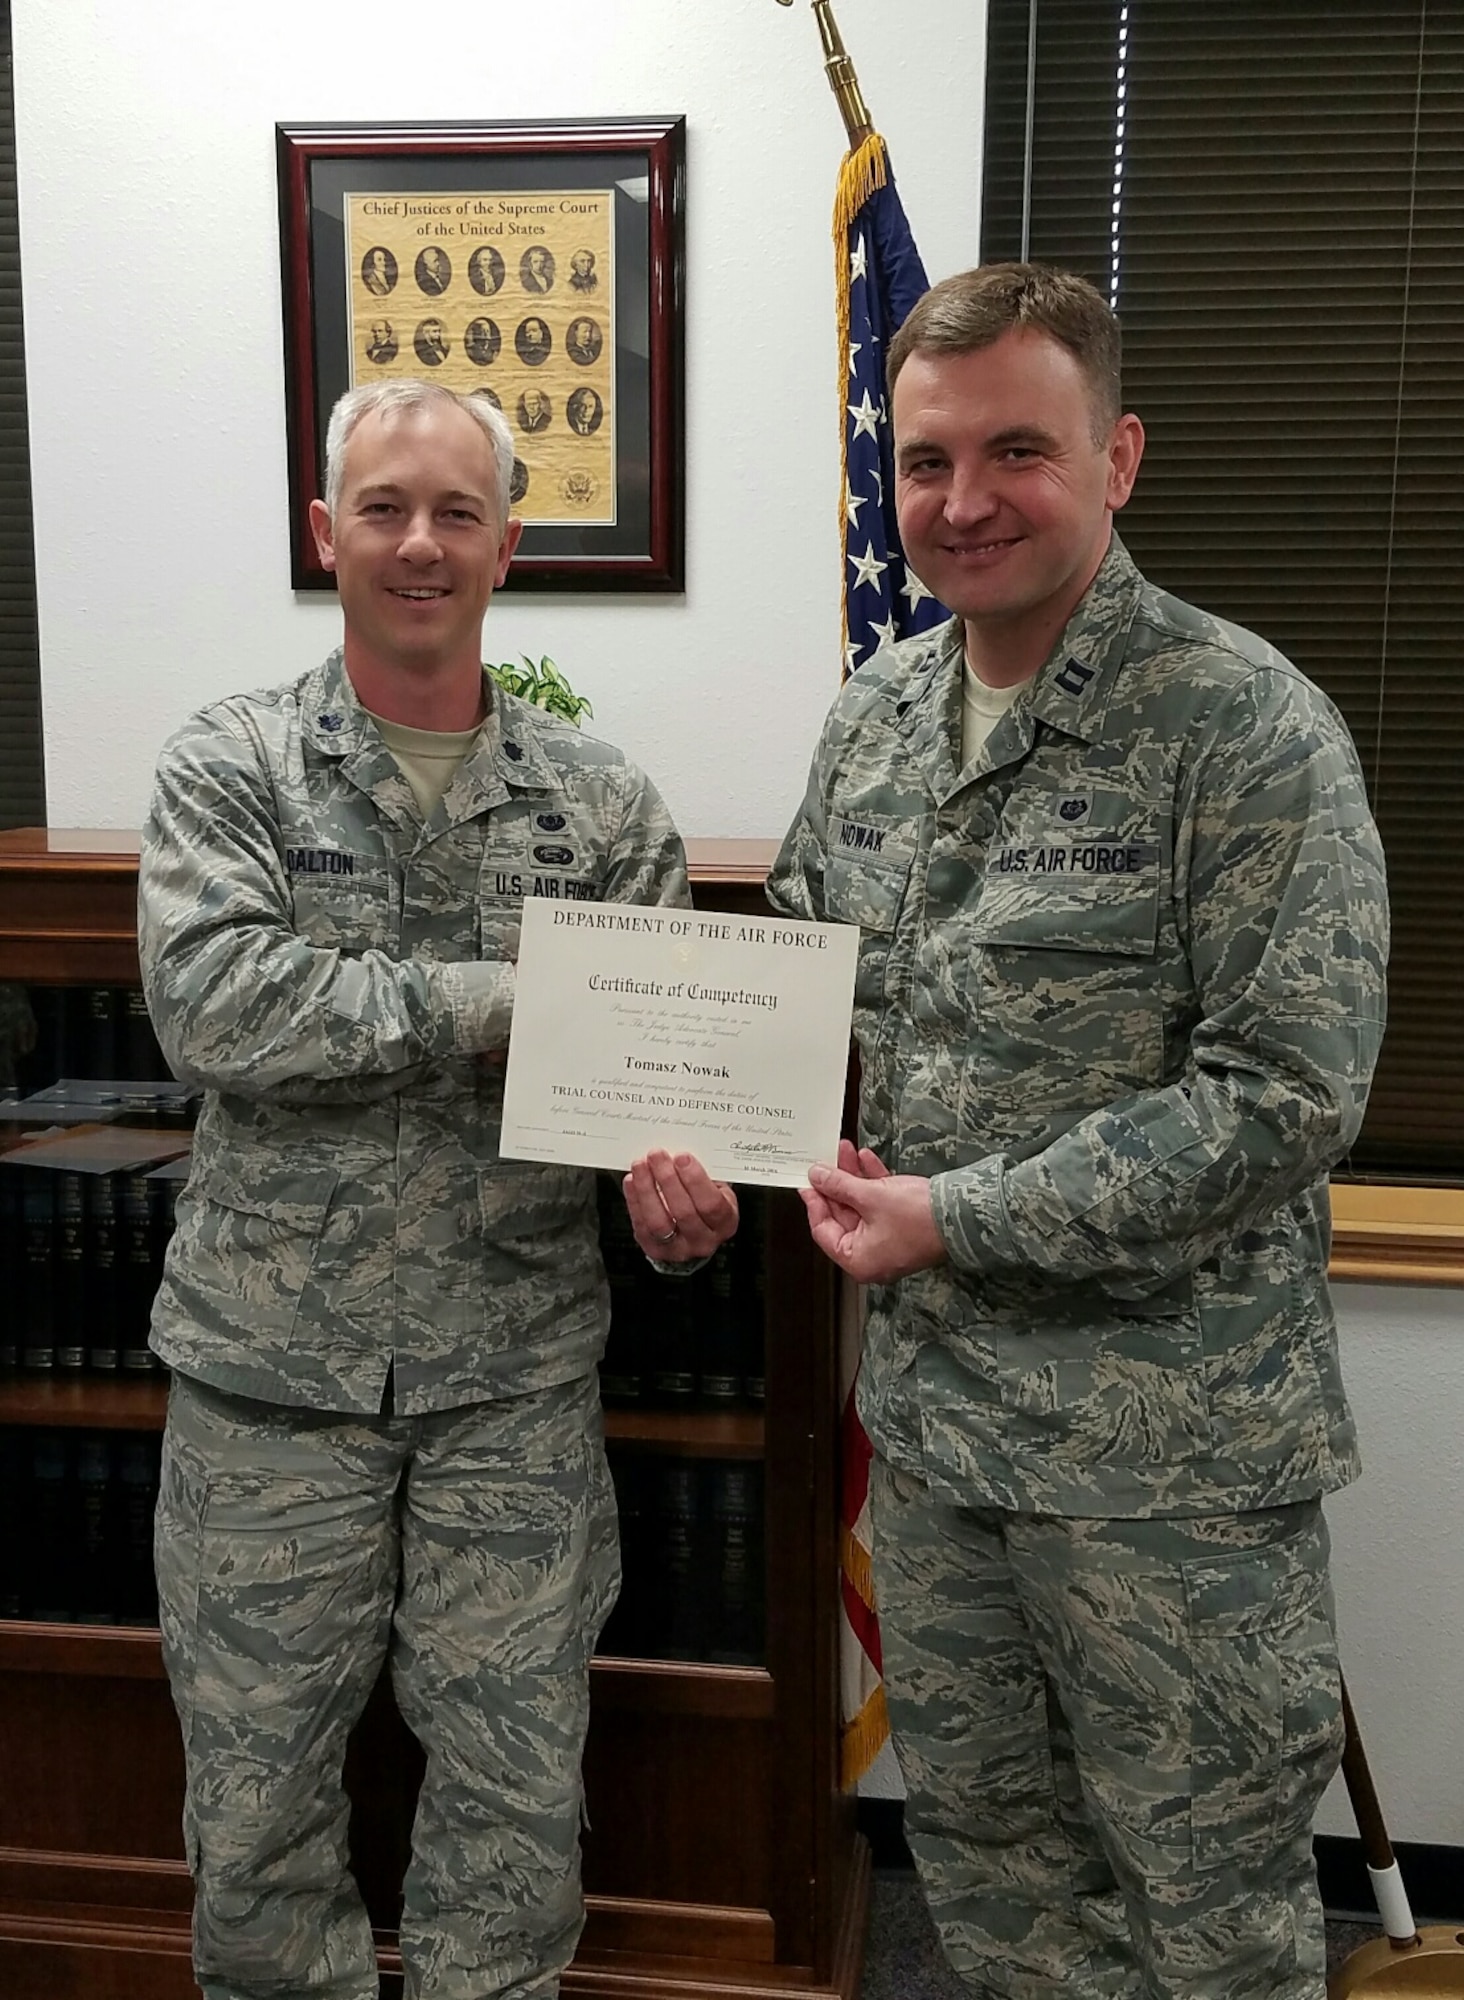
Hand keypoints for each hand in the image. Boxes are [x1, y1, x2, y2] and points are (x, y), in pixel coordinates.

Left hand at [623, 1149, 738, 1262]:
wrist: (693, 1230)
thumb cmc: (705, 1201)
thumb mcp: (715, 1188)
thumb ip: (701, 1174)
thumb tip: (677, 1152)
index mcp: (725, 1223)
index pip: (711, 1204)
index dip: (695, 1180)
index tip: (682, 1157)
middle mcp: (703, 1241)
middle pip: (684, 1212)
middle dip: (668, 1179)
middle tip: (657, 1155)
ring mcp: (678, 1249)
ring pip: (659, 1222)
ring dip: (647, 1189)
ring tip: (640, 1165)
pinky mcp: (654, 1249)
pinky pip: (641, 1225)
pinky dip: (635, 1199)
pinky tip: (632, 1180)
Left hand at [801, 1141, 945, 1282]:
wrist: (963, 1214)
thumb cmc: (919, 1218)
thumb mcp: (870, 1196)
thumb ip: (839, 1185)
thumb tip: (817, 1177)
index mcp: (859, 1260)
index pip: (824, 1231)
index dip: (815, 1202)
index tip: (807, 1181)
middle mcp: (872, 1255)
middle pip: (843, 1216)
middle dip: (836, 1184)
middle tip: (826, 1160)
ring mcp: (889, 1240)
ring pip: (862, 1206)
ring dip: (854, 1178)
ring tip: (847, 1150)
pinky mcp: (903, 1226)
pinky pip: (880, 1204)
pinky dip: (874, 1183)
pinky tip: (867, 1159)